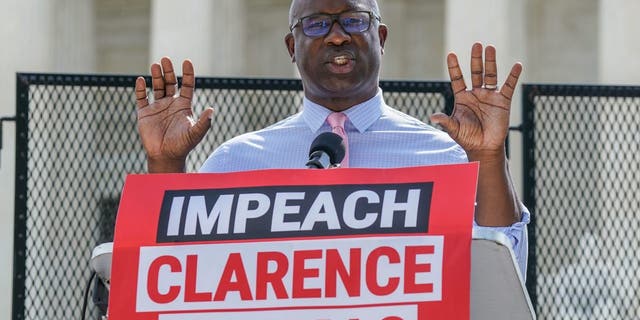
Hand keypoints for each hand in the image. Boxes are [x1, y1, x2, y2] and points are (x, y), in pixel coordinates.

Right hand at [135, 58, 213, 172]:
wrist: (166, 156)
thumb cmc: (182, 145)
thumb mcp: (195, 133)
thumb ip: (204, 122)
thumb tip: (211, 110)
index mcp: (184, 106)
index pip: (187, 85)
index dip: (187, 73)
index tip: (187, 61)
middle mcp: (171, 103)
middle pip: (170, 82)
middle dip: (168, 71)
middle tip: (166, 59)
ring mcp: (157, 107)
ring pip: (157, 87)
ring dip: (156, 76)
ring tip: (155, 65)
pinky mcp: (145, 113)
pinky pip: (141, 97)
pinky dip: (140, 89)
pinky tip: (141, 80)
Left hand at [430, 43, 521, 161]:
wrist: (483, 147)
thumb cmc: (467, 138)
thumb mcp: (454, 129)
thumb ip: (445, 121)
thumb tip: (433, 117)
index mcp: (462, 97)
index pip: (457, 78)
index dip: (454, 67)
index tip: (451, 54)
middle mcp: (476, 93)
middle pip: (476, 72)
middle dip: (476, 59)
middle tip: (477, 44)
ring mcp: (490, 96)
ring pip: (491, 75)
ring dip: (491, 62)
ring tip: (490, 48)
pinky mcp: (503, 101)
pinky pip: (509, 86)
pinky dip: (513, 76)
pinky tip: (517, 65)